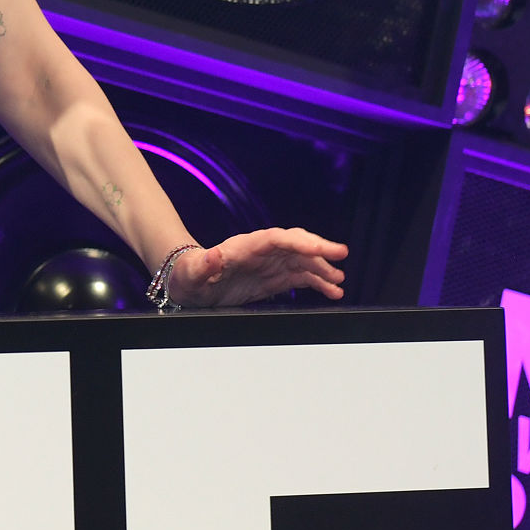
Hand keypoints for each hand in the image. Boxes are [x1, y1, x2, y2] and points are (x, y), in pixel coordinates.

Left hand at [165, 228, 346, 307]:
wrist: (189, 284)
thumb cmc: (188, 276)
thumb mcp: (192, 273)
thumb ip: (204, 266)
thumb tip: (214, 255)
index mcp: (244, 247)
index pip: (277, 238)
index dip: (299, 240)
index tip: (319, 247)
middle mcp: (260, 252)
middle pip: (294, 245)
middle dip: (318, 248)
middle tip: (341, 256)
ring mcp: (269, 265)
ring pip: (301, 261)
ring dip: (322, 269)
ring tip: (339, 281)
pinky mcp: (272, 279)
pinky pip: (300, 277)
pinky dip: (317, 283)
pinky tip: (332, 291)